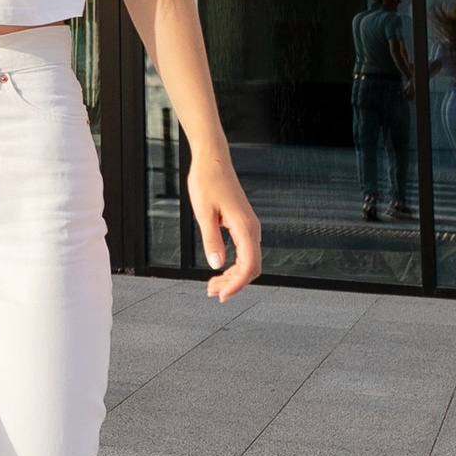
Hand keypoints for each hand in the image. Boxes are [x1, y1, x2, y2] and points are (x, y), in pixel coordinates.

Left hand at [189, 156, 260, 299]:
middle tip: (212, 292)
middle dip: (234, 284)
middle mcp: (252, 228)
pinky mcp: (243, 224)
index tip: (222, 295)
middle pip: (251, 268)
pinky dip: (233, 265)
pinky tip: (219, 269)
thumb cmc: (207, 181)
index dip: (237, 285)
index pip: (248, 266)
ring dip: (233, 276)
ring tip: (212, 285)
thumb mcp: (203, 212)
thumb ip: (211, 240)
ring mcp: (249, 226)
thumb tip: (216, 264)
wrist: (212, 160)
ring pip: (248, 261)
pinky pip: (244, 251)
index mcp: (245, 227)